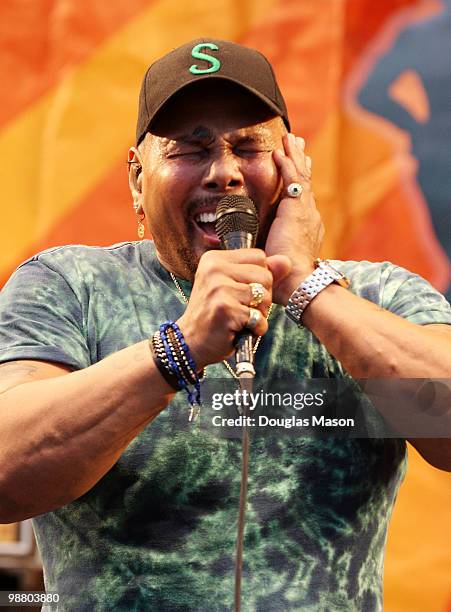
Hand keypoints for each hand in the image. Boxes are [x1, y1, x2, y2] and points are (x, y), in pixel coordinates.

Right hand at [176, 249, 289, 368]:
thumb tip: (287, 261)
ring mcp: (219, 288)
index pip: (259, 257)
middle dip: (262, 297)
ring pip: (265, 296)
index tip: (241, 292)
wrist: (190, 342)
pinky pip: (259, 317)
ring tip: (240, 318)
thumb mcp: (233, 287)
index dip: (259, 277)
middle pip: (265, 275)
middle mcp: (214, 268)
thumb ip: (260, 272)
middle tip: (241, 308)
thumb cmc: (214, 314)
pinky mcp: (225, 308)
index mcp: (214, 259)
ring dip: (259, 314)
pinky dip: (255, 329)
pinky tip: (239, 330)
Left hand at [265, 133, 324, 303]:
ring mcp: (305, 211)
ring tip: (289, 138)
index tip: (299, 169)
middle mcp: (310, 216)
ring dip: (293, 155)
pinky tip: (279, 151)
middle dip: (301, 162)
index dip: (300, 182)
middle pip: (305, 183)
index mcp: (307, 229)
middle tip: (298, 144)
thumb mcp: (278, 262)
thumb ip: (269, 254)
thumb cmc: (287, 281)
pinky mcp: (297, 209)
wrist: (299, 284)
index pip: (303, 200)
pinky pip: (292, 180)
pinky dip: (286, 164)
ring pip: (300, 176)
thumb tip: (257, 255)